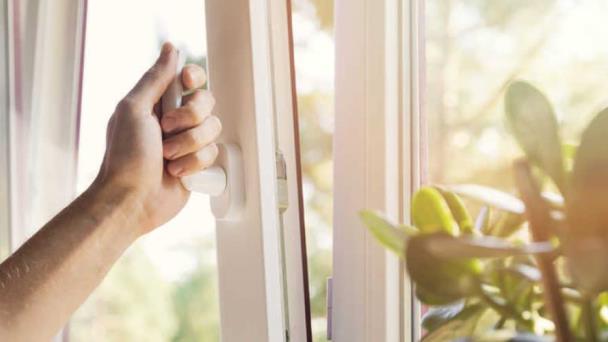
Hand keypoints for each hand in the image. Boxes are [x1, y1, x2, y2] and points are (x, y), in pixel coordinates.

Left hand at [95, 42, 221, 233]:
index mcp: (158, 102)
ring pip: (213, 129)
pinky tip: (176, 173)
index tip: (186, 85)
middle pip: (206, 102)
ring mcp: (188, 142)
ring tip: (167, 158)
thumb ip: (155, 78)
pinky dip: (194, 164)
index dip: (194, 79)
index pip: (190, 78)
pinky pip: (213, 154)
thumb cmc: (125, 156)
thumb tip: (171, 48)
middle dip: (190, 118)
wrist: (132, 200)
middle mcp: (176, 120)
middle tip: (166, 130)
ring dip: (189, 145)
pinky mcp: (197, 164)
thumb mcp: (134, 109)